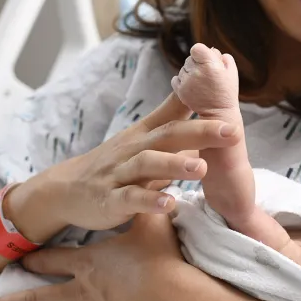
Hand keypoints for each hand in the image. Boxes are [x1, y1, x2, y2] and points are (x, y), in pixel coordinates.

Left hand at [0, 212, 194, 300]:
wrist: (175, 298)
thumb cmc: (160, 258)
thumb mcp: (150, 223)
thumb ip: (144, 204)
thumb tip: (150, 183)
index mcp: (87, 264)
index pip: (51, 260)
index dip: (31, 260)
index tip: (12, 261)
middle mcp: (82, 294)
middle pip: (36, 300)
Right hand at [10, 92, 242, 237]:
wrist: (67, 189)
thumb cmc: (115, 162)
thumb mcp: (143, 137)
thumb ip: (171, 118)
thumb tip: (201, 98)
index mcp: (146, 134)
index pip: (176, 115)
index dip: (203, 107)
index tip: (230, 96)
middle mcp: (134, 149)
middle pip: (168, 135)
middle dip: (200, 132)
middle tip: (233, 131)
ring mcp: (120, 173)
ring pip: (148, 164)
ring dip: (175, 165)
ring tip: (201, 167)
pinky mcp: (110, 199)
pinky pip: (130, 198)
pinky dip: (149, 200)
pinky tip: (169, 203)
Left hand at [171, 43, 239, 116]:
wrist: (219, 114)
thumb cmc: (226, 92)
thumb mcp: (232, 71)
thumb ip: (222, 57)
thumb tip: (212, 50)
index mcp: (210, 64)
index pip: (196, 48)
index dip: (201, 53)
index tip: (205, 60)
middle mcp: (196, 71)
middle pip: (189, 58)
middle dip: (196, 64)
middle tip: (206, 75)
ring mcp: (187, 81)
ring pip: (183, 69)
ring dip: (189, 73)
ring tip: (200, 83)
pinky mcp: (180, 91)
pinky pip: (176, 79)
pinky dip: (182, 81)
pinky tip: (193, 88)